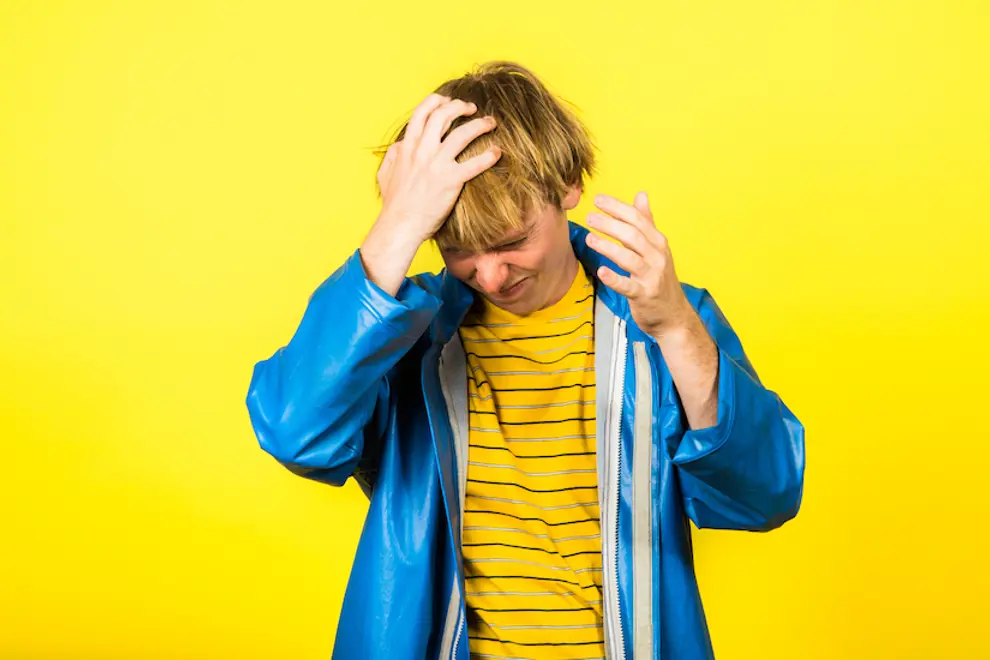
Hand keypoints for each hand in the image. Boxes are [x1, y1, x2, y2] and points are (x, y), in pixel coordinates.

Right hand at [376, 93, 501, 242]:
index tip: (448, 101)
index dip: (437, 101)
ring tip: (490, 123)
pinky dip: (488, 156)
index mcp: (407, 147)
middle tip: (472, 108)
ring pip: (462, 134)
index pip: (421, 113)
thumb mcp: (385, 174)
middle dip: (460, 106)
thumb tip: (400, 144)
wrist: (401, 225)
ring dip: (479, 124)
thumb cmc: (394, 204)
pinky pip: (475, 164)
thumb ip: (392, 155)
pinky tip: (497, 152)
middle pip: (443, 115)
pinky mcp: (451, 181)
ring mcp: (437, 165)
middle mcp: (423, 151)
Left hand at [584, 191, 695, 337]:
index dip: (618, 208)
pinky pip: (628, 286)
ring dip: (608, 247)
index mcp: (658, 242)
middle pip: (633, 235)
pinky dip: (614, 279)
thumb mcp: (656, 247)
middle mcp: (657, 256)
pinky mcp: (644, 295)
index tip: (598, 199)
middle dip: (610, 224)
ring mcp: (652, 276)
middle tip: (590, 216)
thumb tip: (641, 195)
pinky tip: (601, 272)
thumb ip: (647, 222)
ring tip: (589, 238)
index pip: (638, 219)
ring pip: (629, 258)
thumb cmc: (659, 278)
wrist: (673, 314)